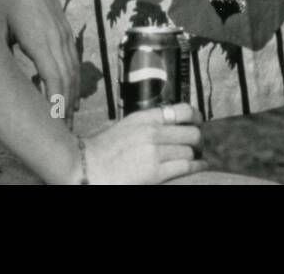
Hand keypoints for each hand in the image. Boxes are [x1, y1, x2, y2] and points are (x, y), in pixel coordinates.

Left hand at [0, 0, 80, 124]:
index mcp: (40, 40)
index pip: (54, 79)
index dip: (57, 103)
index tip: (56, 123)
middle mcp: (57, 37)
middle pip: (67, 78)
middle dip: (66, 106)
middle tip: (62, 131)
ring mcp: (64, 31)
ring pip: (73, 68)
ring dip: (72, 93)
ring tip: (67, 116)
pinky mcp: (65, 27)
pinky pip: (73, 57)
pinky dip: (73, 77)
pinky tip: (69, 89)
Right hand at [81, 103, 206, 184]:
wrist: (85, 167)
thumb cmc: (100, 149)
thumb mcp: (123, 126)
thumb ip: (144, 123)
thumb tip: (163, 123)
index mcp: (144, 118)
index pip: (182, 110)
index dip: (196, 116)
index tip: (198, 121)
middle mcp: (152, 132)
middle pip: (191, 132)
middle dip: (197, 140)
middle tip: (197, 145)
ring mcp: (154, 152)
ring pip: (190, 151)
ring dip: (194, 155)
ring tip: (195, 158)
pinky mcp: (155, 172)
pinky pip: (186, 167)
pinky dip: (196, 166)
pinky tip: (199, 166)